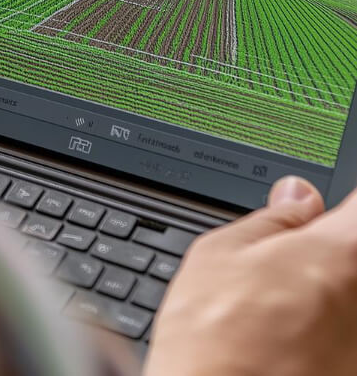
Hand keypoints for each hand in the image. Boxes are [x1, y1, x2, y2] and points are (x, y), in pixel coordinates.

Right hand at [146, 175, 356, 375]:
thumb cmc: (214, 346)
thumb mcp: (220, 253)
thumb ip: (272, 219)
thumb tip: (297, 198)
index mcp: (340, 254)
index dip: (345, 209)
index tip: (329, 213)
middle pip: (354, 262)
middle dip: (330, 259)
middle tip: (291, 268)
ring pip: (348, 309)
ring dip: (324, 306)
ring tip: (281, 319)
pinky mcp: (348, 375)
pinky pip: (342, 343)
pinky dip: (321, 341)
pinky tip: (285, 353)